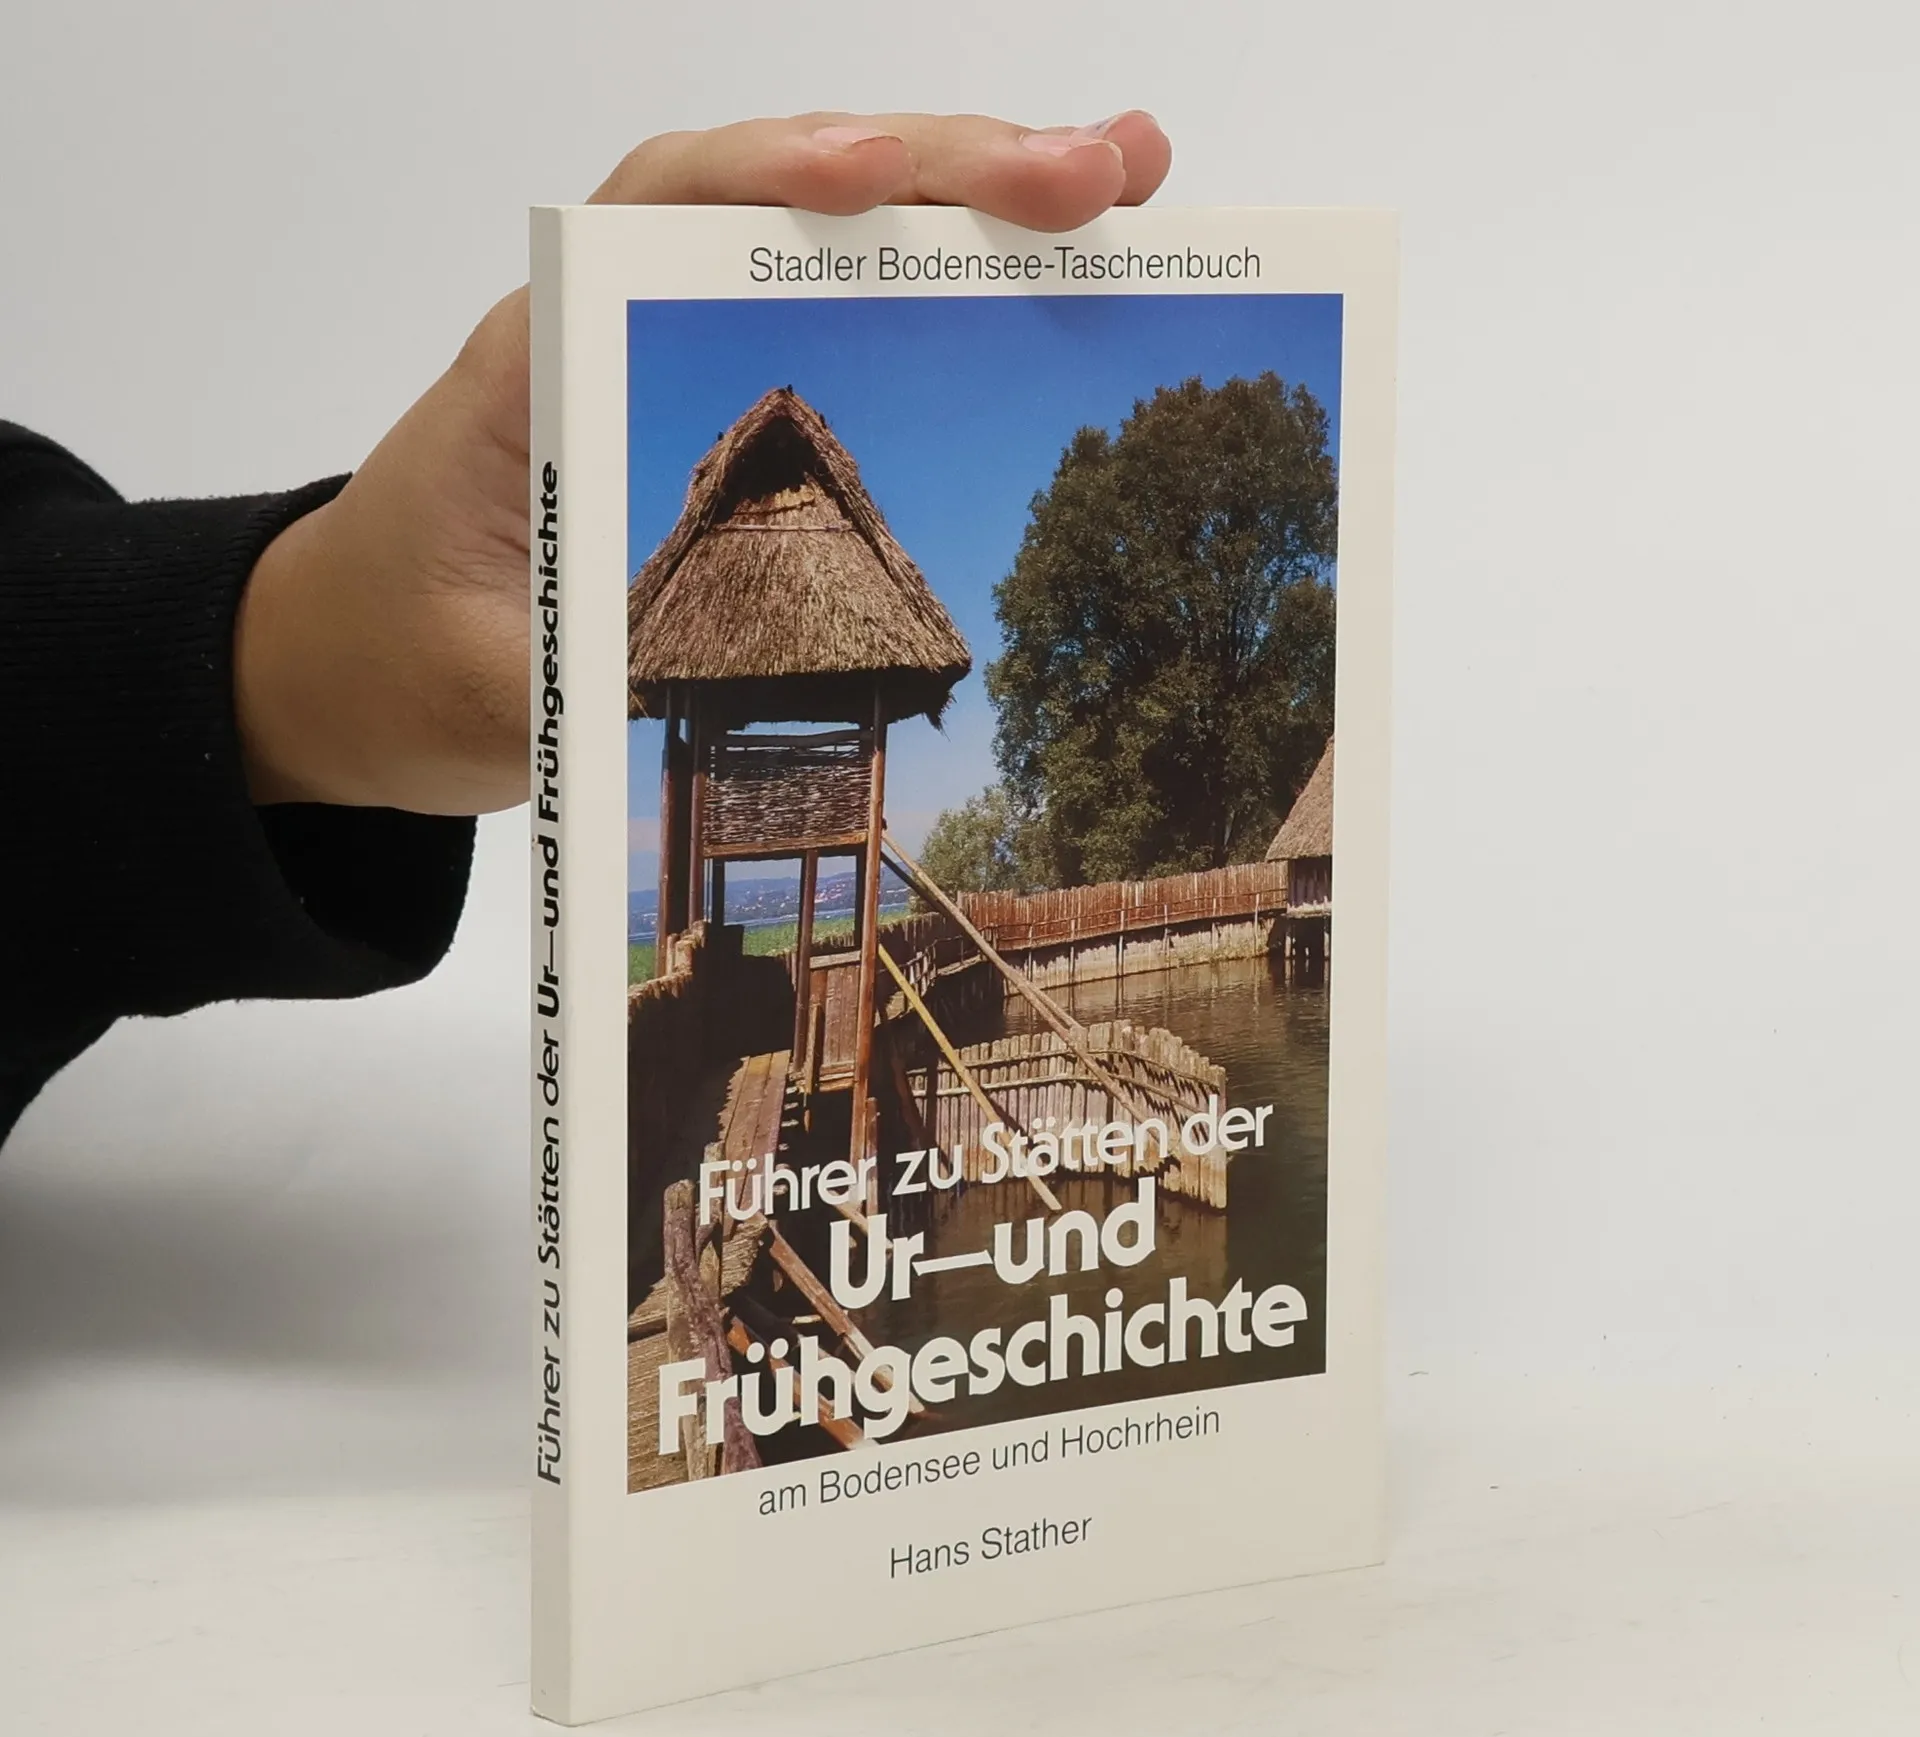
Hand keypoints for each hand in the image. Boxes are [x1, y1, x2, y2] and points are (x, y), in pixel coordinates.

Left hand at [233, 111, 1173, 814]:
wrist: (356, 664)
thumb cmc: (397, 653)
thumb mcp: (483, 685)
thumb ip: (573, 682)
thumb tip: (697, 696)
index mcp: (538, 358)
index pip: (658, 210)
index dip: (770, 175)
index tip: (880, 176)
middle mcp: (617, 324)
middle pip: (785, 197)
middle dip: (945, 169)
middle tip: (1103, 171)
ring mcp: (678, 358)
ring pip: (834, 239)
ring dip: (978, 206)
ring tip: (1122, 189)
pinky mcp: (724, 411)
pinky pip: (844, 315)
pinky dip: (947, 287)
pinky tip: (1049, 277)